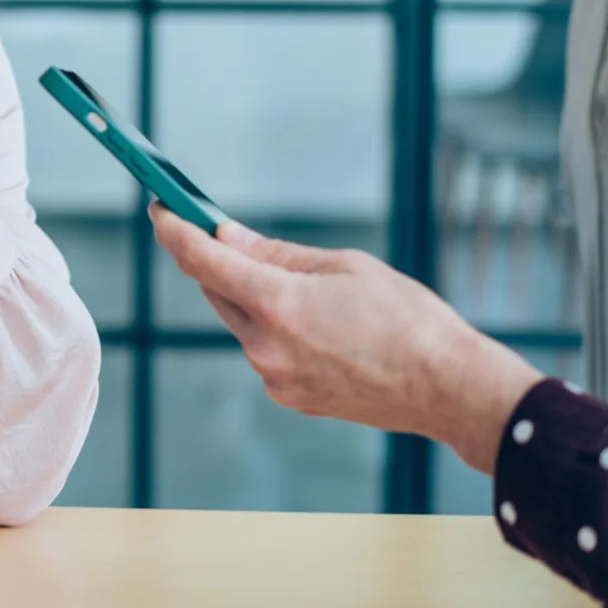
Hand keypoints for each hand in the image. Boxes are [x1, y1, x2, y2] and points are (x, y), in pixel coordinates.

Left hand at [150, 205, 542, 473]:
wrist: (448, 389)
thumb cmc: (408, 320)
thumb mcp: (344, 267)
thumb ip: (277, 254)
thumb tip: (229, 237)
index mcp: (276, 304)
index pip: (201, 259)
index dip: (173, 230)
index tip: (159, 210)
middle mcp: (264, 346)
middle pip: (216, 290)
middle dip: (215, 260)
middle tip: (219, 232)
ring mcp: (274, 376)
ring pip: (240, 322)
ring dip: (248, 296)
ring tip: (297, 284)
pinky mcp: (288, 397)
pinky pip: (264, 350)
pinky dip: (272, 329)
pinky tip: (312, 323)